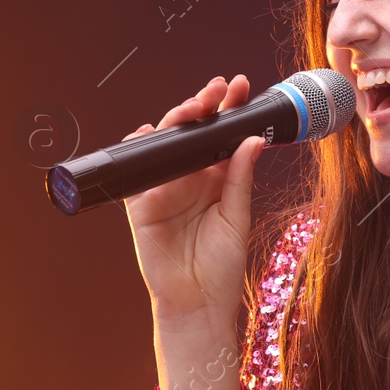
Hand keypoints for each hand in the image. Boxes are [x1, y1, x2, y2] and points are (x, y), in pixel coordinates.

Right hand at [122, 74, 264, 319]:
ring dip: (176, 121)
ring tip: (194, 106)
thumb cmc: (222, 266)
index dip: (229, 110)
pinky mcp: (141, 205)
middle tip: (220, 89)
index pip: (221, 136)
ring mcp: (164, 189)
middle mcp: (189, 179)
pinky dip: (138, 150)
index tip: (242, 87)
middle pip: (192, 133)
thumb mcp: (237, 217)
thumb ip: (240, 177)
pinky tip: (146, 132)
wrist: (199, 302)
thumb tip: (253, 139)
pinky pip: (135, 171)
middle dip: (204, 105)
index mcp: (216, 180)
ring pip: (165, 145)